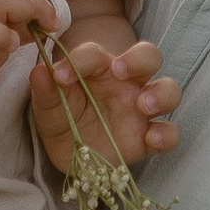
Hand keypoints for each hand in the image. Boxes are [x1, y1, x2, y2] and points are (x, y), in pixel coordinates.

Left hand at [30, 35, 179, 176]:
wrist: (68, 156)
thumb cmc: (62, 118)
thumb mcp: (48, 106)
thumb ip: (45, 89)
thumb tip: (40, 70)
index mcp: (100, 69)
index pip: (97, 54)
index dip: (80, 59)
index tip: (60, 75)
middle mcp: (126, 84)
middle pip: (149, 57)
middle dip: (139, 59)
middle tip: (119, 70)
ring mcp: (141, 110)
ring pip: (168, 90)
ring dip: (160, 94)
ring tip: (143, 105)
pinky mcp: (148, 138)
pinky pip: (169, 133)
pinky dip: (166, 134)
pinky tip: (152, 138)